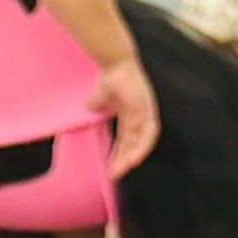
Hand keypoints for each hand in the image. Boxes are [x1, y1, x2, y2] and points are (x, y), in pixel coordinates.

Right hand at [92, 53, 157, 174]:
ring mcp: (145, 112)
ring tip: (124, 169)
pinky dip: (142, 147)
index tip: (111, 169)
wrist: (115, 63)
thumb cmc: (109, 76)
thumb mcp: (101, 98)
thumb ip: (97, 105)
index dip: (119, 154)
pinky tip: (134, 159)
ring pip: (142, 141)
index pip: (126, 139)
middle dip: (124, 159)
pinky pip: (149, 133)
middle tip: (115, 174)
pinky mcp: (147, 109)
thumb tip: (88, 107)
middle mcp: (140, 115)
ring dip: (133, 156)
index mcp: (131, 113)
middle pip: (134, 143)